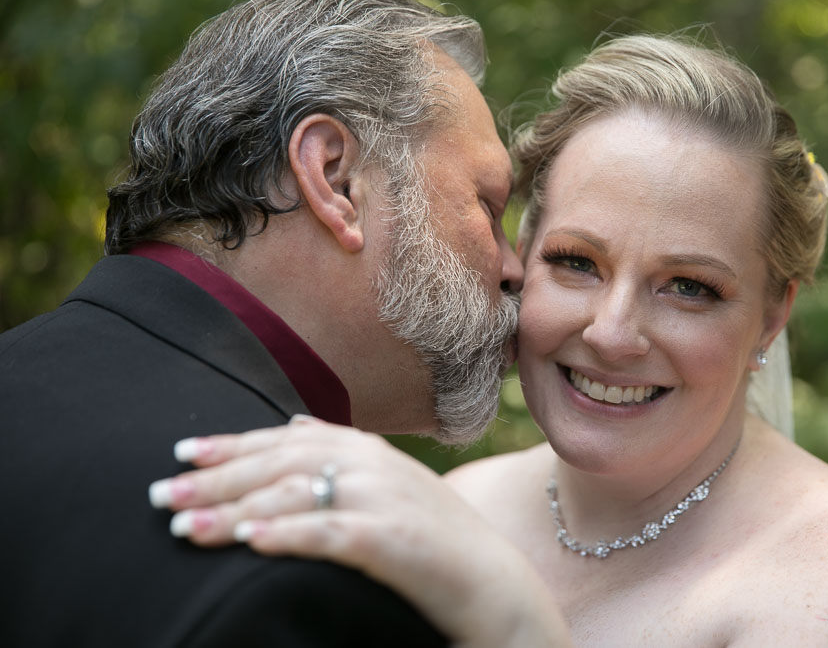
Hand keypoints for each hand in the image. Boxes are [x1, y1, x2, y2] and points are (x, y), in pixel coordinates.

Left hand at [148, 415, 570, 647]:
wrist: (493, 580)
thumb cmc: (433, 535)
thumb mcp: (388, 480)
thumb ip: (340, 450)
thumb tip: (288, 422)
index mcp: (365, 447)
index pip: (284, 439)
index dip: (231, 445)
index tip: (182, 453)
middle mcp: (372, 463)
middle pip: (279, 465)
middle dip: (216, 480)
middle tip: (161, 496)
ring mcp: (384, 498)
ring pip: (295, 496)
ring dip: (236, 512)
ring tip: (187, 529)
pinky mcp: (394, 538)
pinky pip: (331, 532)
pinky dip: (289, 535)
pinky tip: (252, 543)